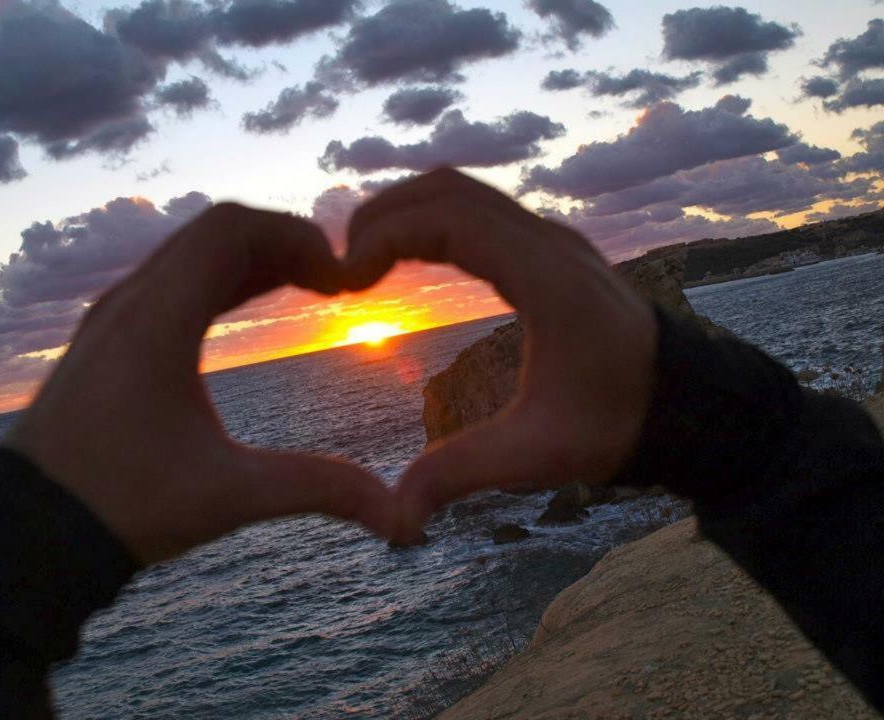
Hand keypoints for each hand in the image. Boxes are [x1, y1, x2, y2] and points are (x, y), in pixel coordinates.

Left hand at [8, 203, 396, 564]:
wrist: (29, 532)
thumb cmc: (120, 508)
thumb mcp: (229, 496)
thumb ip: (319, 490)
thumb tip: (400, 517)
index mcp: (156, 321)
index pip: (231, 228)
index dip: (296, 237)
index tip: (339, 278)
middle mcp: (129, 303)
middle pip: (214, 230)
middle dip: (282, 242)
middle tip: (332, 282)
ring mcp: (113, 316)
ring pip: (191, 251)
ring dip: (252, 257)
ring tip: (306, 287)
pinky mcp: (109, 336)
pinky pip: (172, 278)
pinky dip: (221, 277)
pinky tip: (252, 303)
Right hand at [344, 168, 658, 542]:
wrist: (689, 403)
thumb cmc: (620, 424)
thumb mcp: (538, 454)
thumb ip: (461, 473)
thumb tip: (396, 516)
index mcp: (547, 280)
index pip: (452, 219)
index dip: (387, 234)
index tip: (347, 275)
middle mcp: (552, 244)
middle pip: (451, 189)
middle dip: (386, 212)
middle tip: (343, 260)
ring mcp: (555, 240)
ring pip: (468, 192)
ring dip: (411, 210)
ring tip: (366, 255)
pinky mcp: (554, 251)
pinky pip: (485, 211)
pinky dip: (438, 218)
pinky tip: (413, 255)